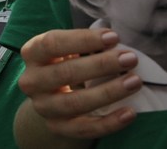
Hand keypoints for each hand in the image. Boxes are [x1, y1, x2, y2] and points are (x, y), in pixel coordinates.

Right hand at [18, 28, 139, 138]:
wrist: (51, 98)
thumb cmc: (66, 65)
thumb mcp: (66, 50)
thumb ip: (84, 45)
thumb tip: (114, 42)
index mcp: (32, 54)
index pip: (52, 43)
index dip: (83, 40)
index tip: (113, 37)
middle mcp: (32, 81)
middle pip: (65, 73)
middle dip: (101, 65)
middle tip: (130, 59)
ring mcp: (43, 106)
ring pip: (75, 102)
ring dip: (108, 92)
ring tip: (135, 82)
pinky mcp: (57, 127)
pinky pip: (84, 129)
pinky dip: (109, 122)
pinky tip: (130, 113)